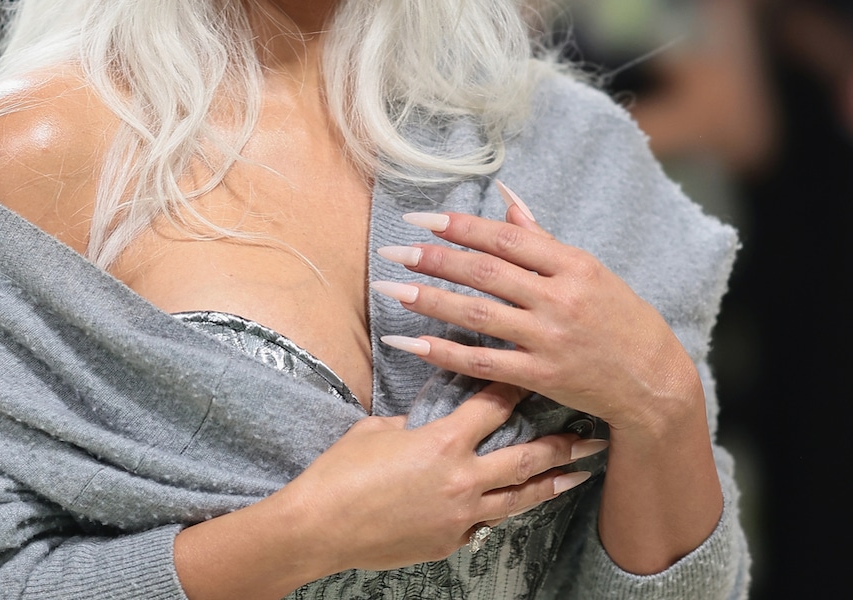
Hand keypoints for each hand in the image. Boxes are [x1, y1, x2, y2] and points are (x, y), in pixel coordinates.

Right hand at [279, 382, 598, 574]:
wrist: (321, 525)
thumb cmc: (342, 470)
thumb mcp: (379, 430)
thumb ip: (414, 423)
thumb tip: (430, 421)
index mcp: (443, 442)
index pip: (492, 404)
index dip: (517, 384)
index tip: (538, 370)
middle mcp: (461, 479)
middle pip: (525, 457)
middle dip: (561, 444)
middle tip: (591, 435)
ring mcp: (460, 515)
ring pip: (519, 497)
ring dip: (552, 483)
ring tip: (578, 474)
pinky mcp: (450, 542)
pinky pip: (487, 522)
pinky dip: (504, 509)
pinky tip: (519, 503)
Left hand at [376, 193, 696, 434]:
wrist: (654, 381)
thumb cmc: (619, 316)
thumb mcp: (588, 269)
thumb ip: (541, 236)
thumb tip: (505, 195)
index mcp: (573, 265)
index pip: (506, 239)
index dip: (461, 226)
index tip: (421, 218)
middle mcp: (560, 299)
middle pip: (486, 273)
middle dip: (434, 259)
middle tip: (393, 249)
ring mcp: (550, 339)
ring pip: (479, 315)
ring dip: (430, 300)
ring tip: (390, 287)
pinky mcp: (542, 377)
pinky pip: (483, 362)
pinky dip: (443, 351)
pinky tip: (410, 341)